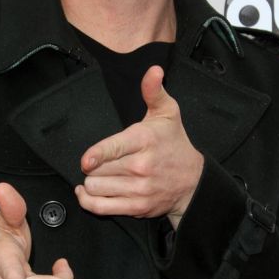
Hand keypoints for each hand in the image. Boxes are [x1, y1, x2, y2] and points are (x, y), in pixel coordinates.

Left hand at [75, 65, 203, 228]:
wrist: (193, 182)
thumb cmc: (175, 144)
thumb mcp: (168, 112)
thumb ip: (153, 91)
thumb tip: (153, 71)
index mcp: (145, 140)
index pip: (114, 149)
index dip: (96, 156)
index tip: (86, 161)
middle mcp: (142, 166)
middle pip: (99, 169)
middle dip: (92, 165)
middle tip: (96, 161)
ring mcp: (139, 189)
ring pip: (97, 187)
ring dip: (91, 182)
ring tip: (96, 175)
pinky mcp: (136, 207)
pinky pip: (101, 207)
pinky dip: (88, 201)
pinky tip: (86, 192)